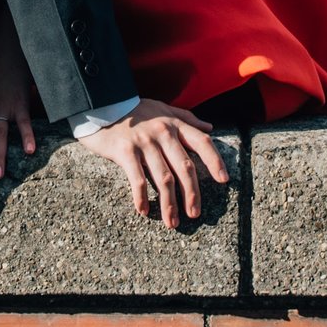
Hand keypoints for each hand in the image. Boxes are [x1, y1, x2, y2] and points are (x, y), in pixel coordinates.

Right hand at [75, 99, 230, 228]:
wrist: (102, 105)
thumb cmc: (135, 110)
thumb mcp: (163, 109)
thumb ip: (187, 118)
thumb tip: (210, 126)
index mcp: (174, 124)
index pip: (202, 142)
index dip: (215, 161)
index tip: (224, 180)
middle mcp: (163, 132)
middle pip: (184, 167)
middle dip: (192, 193)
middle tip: (195, 214)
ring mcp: (144, 142)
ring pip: (163, 178)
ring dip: (169, 203)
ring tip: (172, 222)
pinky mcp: (125, 151)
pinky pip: (138, 179)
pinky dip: (141, 197)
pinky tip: (144, 211)